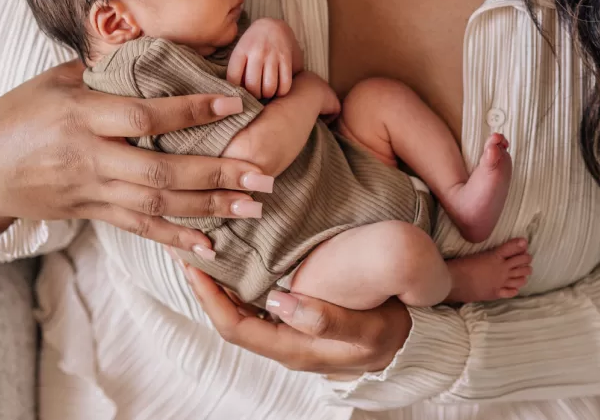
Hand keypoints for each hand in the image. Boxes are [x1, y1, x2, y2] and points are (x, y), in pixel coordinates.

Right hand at [0, 61, 275, 252]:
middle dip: (216, 174)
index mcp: (81, 117)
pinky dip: (175, 238)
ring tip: (252, 206)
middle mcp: (89, 158)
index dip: (191, 111)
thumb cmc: (17, 114)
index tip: (235, 104)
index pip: (143, 117)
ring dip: (208, 207)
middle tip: (262, 175)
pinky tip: (210, 245)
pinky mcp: (92, 214)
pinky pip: (139, 228)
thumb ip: (103, 70)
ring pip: (157, 205)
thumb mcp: (53, 81)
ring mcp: (91, 191)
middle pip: (161, 171)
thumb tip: (155, 48)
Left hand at [174, 256, 411, 375]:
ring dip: (220, 286)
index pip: (236, 328)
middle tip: (188, 250)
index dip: (209, 299)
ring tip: (206, 252)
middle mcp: (284, 347)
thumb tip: (281, 302)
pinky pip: (256, 307)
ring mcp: (288, 336)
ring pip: (240, 314)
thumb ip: (326, 320)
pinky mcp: (295, 323)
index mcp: (295, 350)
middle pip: (230, 321)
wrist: (411, 336)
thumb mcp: (367, 329)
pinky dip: (239, 284)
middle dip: (206, 289)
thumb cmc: (389, 327)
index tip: (193, 265)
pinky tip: (235, 262)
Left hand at [227, 18, 301, 99]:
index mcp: (241, 51)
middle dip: (254, 95)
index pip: (233, 78)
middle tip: (256, 94)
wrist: (273, 25)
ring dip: (268, 94)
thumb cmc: (253, 43)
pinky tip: (279, 89)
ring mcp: (272, 55)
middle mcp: (256, 52)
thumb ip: (237, 69)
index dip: (236, 91)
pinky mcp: (286, 58)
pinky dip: (282, 91)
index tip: (240, 93)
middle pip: (253, 85)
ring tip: (267, 92)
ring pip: (269, 86)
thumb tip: (235, 92)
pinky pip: (285, 82)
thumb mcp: (241, 50)